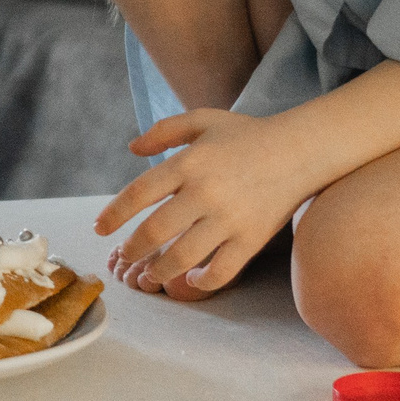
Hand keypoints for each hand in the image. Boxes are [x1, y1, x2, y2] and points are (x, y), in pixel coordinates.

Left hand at [94, 108, 311, 299]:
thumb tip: (131, 149)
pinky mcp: (252, 238)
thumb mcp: (203, 119)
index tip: (99, 228)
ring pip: (184, 256)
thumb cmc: (246, 134)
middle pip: (155, 231)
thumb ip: (164, 130)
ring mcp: (230, 218)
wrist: (300, 149)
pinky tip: (192, 278)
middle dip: (132, 248)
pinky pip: (222, 270)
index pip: (139, 193)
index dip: (114, 214)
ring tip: (150, 273)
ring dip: (159, 270)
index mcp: (189, 163)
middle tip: (123, 255)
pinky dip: (203, 280)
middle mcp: (206, 192)